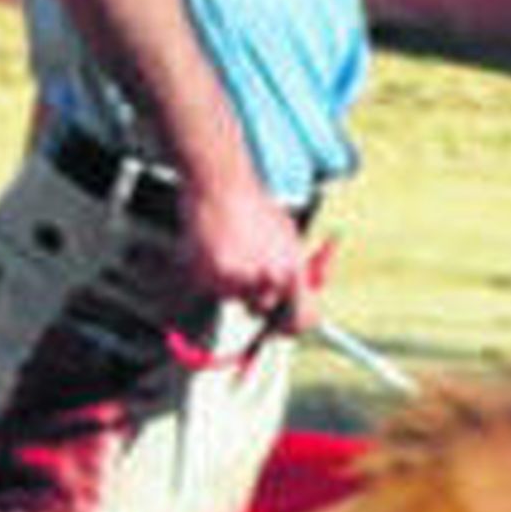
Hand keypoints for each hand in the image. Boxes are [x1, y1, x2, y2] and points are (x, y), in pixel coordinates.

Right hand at [179, 179, 331, 333]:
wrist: (220, 184)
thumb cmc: (255, 206)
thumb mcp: (288, 236)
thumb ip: (295, 270)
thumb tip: (297, 297)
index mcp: (292, 270)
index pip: (303, 319)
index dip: (293, 327)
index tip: (283, 327)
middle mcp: (265, 280)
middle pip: (261, 311)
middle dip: (255, 297)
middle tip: (249, 271)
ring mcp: (234, 281)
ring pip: (234, 298)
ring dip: (232, 282)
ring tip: (232, 247)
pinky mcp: (207, 278)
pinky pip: (211, 289)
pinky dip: (211, 275)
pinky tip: (214, 247)